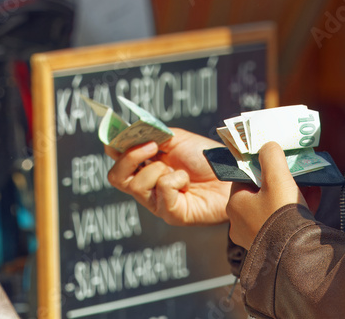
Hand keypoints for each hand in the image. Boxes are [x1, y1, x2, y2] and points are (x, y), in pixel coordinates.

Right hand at [105, 128, 230, 225]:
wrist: (230, 173)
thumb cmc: (206, 158)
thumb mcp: (177, 139)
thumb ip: (153, 135)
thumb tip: (130, 131)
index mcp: (146, 165)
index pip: (117, 158)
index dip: (114, 146)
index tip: (121, 134)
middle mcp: (147, 185)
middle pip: (115, 177)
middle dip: (129, 158)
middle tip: (152, 147)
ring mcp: (157, 202)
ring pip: (135, 186)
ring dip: (156, 170)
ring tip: (177, 169)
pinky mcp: (170, 214)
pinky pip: (161, 192)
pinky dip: (175, 180)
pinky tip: (186, 181)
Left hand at [226, 142, 307, 248]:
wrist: (295, 254)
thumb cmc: (281, 214)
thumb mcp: (277, 177)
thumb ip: (270, 156)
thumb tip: (267, 146)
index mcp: (235, 205)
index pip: (243, 179)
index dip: (259, 168)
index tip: (273, 162)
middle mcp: (240, 224)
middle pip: (259, 194)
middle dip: (278, 182)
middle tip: (293, 173)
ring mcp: (255, 238)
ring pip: (272, 209)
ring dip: (289, 196)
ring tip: (307, 184)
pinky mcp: (271, 248)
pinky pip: (282, 224)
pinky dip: (295, 211)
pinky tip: (313, 200)